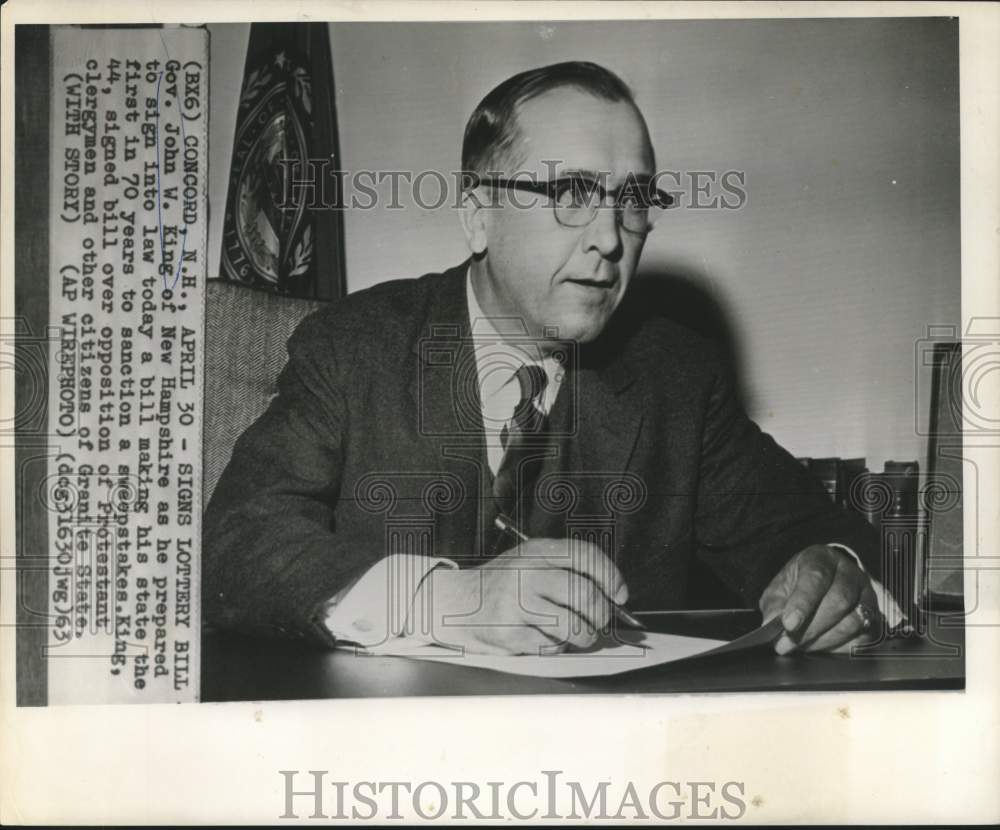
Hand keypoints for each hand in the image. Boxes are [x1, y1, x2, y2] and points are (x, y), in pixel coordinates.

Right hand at [411, 538, 627, 654]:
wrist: (456, 603)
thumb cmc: (503, 583)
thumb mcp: (531, 560)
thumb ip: (568, 569)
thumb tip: (615, 595)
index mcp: (536, 551)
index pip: (586, 555)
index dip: (611, 576)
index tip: (619, 594)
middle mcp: (527, 573)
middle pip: (585, 595)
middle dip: (600, 614)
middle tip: (598, 620)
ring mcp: (517, 605)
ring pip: (574, 627)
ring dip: (583, 636)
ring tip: (575, 633)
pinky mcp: (510, 634)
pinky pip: (552, 647)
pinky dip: (556, 647)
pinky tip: (543, 636)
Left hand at [760, 544, 881, 653]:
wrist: (824, 581)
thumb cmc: (798, 584)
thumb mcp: (779, 588)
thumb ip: (774, 605)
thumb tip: (770, 625)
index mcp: (821, 558)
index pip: (816, 578)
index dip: (802, 603)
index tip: (788, 624)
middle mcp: (848, 573)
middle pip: (838, 601)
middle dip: (811, 628)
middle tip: (788, 643)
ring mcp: (865, 594)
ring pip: (853, 621)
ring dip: (824, 640)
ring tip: (802, 646)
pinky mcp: (874, 616)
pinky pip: (863, 637)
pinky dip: (840, 647)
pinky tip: (822, 647)